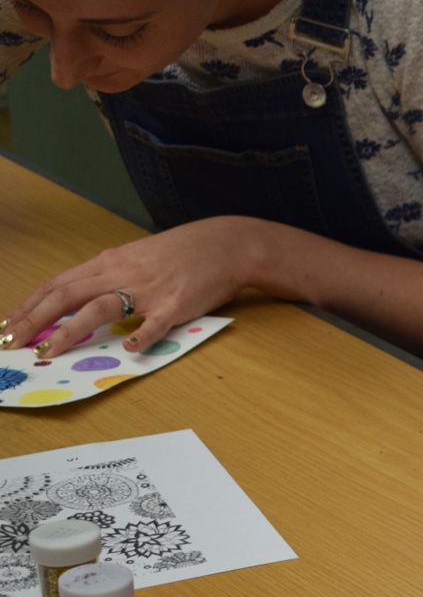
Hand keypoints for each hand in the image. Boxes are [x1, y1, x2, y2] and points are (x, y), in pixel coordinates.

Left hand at [2, 216, 269, 355]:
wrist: (226, 245)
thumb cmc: (184, 253)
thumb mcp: (138, 258)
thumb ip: (111, 277)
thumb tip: (83, 302)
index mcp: (110, 262)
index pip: (58, 283)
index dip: (30, 305)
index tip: (9, 324)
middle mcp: (122, 273)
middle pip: (67, 295)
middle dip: (33, 319)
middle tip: (10, 342)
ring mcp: (148, 290)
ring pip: (98, 309)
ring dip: (68, 331)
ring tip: (47, 351)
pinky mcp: (176, 305)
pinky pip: (155, 324)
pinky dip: (140, 337)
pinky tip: (128, 350)